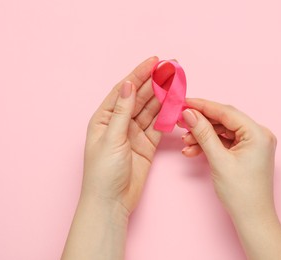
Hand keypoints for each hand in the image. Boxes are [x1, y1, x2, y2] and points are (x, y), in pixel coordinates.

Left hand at [82, 56, 174, 214]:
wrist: (112, 202)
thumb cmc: (103, 172)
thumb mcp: (111, 138)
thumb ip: (122, 111)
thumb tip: (128, 84)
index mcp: (104, 118)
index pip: (124, 90)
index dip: (139, 74)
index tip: (154, 61)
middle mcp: (119, 123)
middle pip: (140, 97)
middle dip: (155, 82)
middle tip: (171, 69)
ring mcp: (134, 134)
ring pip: (151, 110)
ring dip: (163, 97)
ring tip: (177, 82)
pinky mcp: (147, 145)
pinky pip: (158, 126)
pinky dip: (167, 116)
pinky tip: (175, 104)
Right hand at [180, 98, 276, 217]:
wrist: (252, 218)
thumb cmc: (241, 193)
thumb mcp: (218, 160)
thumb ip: (203, 133)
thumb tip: (189, 113)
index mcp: (258, 133)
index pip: (226, 112)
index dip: (203, 106)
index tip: (184, 102)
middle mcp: (259, 134)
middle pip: (224, 120)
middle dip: (201, 123)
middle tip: (181, 122)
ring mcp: (253, 143)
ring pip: (222, 131)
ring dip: (203, 136)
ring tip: (185, 143)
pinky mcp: (247, 152)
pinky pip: (225, 142)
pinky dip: (210, 145)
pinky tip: (193, 151)